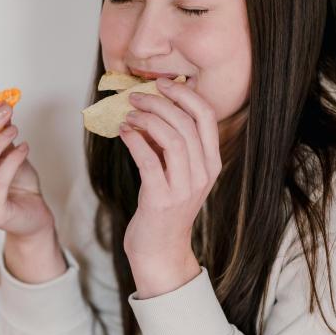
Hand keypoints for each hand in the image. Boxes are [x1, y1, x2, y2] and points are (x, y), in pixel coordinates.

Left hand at [119, 77, 221, 288]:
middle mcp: (203, 174)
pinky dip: (134, 140)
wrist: (160, 250)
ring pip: (172, 138)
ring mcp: (185, 188)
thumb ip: (171, 143)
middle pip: (187, 122)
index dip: (184, 94)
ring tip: (129, 112)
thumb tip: (152, 108)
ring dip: (147, 118)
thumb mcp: (177, 172)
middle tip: (136, 96)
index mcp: (212, 163)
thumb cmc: (165, 206)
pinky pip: (149, 160)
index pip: (207, 116)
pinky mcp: (161, 199)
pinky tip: (123, 132)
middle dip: (159, 102)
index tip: (162, 84)